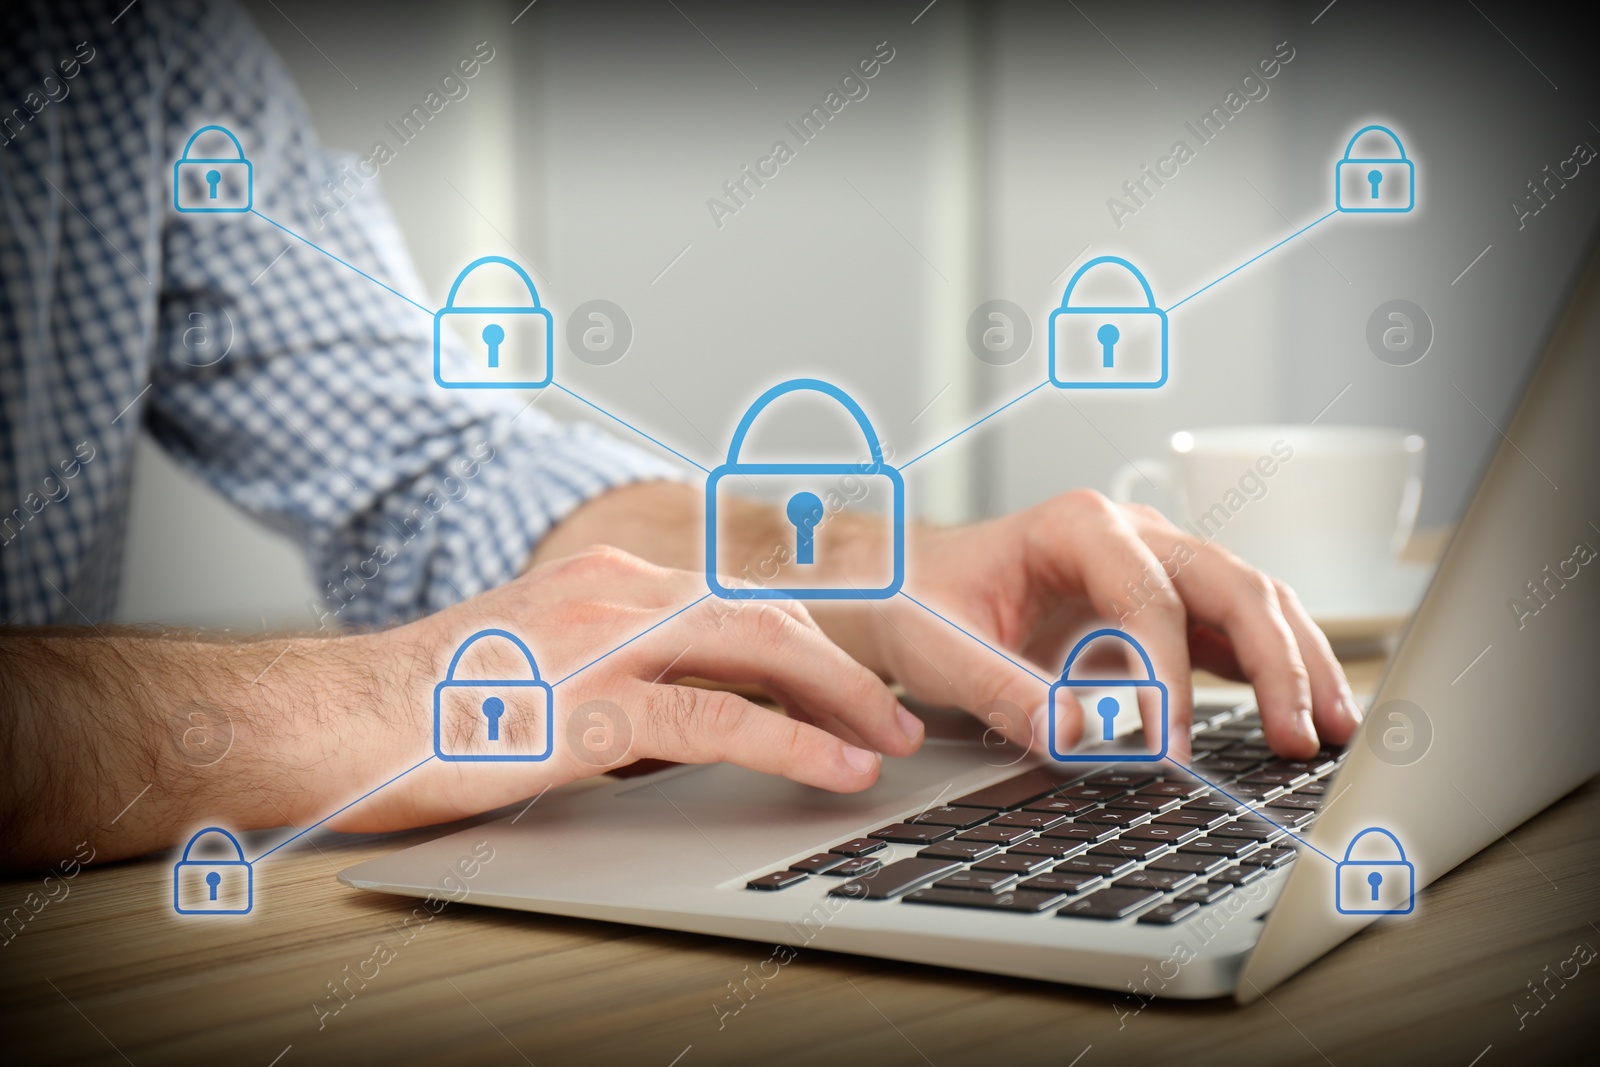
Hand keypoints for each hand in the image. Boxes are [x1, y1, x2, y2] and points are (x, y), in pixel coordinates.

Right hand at [319, 546, 923, 832]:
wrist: (336, 718)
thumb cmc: (430, 707)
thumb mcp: (544, 672)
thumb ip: (624, 681)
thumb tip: (693, 725)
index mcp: (605, 579)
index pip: (735, 598)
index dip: (807, 640)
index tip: (849, 680)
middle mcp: (615, 591)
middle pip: (766, 613)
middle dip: (844, 666)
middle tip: (895, 713)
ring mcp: (606, 642)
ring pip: (759, 650)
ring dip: (840, 697)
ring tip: (889, 740)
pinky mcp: (591, 706)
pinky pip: (718, 719)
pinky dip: (793, 742)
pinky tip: (834, 768)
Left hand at [858, 491, 1361, 761]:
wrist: (911, 587)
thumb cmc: (921, 602)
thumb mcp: (940, 647)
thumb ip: (1003, 689)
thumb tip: (1079, 737)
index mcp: (1077, 526)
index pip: (1148, 597)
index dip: (1167, 675)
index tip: (1171, 745)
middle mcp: (1131, 534)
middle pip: (1230, 584)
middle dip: (1274, 659)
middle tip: (1297, 737)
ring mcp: (1157, 565)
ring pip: (1253, 601)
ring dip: (1298, 663)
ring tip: (1333, 730)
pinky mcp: (1167, 604)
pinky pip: (1235, 631)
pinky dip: (1275, 671)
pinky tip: (1304, 717)